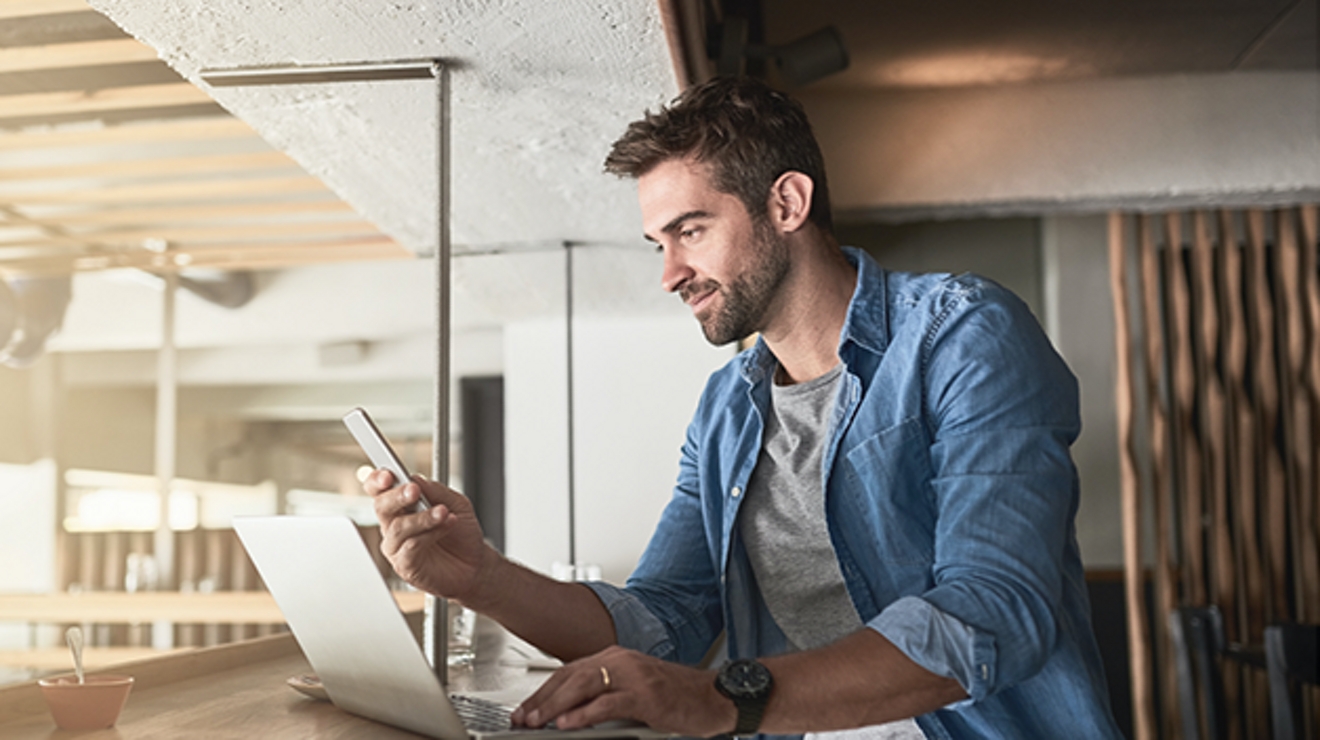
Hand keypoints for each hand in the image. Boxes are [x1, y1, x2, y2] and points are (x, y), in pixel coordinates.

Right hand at [365, 469, 492, 600]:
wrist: (475, 564)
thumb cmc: (461, 534)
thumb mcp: (456, 504)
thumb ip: (436, 491)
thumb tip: (416, 478)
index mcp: (402, 505)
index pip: (379, 489)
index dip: (377, 480)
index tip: (388, 474)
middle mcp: (394, 524)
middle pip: (381, 506)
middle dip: (397, 496)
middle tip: (414, 490)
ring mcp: (397, 546)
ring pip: (398, 527)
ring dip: (422, 517)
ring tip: (443, 512)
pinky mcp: (404, 565)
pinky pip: (410, 547)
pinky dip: (430, 534)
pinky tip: (445, 528)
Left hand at [511, 646, 734, 736]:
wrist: (716, 697)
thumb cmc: (677, 697)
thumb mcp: (634, 691)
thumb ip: (604, 696)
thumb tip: (569, 714)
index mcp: (616, 657)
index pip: (569, 672)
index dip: (543, 692)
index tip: (524, 710)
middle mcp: (621, 660)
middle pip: (570, 677)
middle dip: (541, 700)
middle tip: (521, 719)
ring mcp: (634, 676)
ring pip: (583, 686)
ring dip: (555, 706)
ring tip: (536, 722)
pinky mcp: (646, 695)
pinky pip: (607, 703)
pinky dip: (584, 714)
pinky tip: (567, 724)